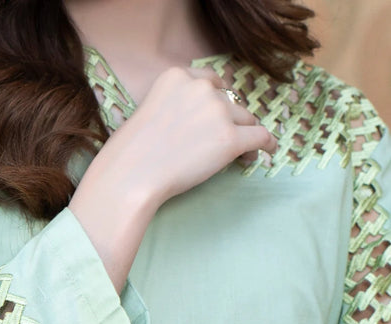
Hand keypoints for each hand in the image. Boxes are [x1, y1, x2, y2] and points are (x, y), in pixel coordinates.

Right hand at [70, 66, 276, 290]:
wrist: (132, 174)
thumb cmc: (131, 152)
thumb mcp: (149, 110)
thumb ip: (174, 106)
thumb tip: (199, 124)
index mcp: (177, 75)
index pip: (210, 81)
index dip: (217, 100)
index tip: (218, 115)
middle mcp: (201, 87)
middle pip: (230, 101)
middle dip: (230, 120)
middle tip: (225, 141)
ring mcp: (218, 112)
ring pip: (246, 119)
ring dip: (245, 134)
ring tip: (241, 154)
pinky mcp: (230, 139)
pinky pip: (260, 136)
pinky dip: (265, 145)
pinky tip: (265, 152)